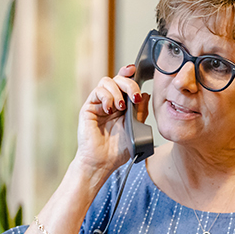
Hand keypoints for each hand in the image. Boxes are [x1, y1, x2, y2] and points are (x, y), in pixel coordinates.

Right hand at [74, 64, 150, 178]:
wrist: (102, 162)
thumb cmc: (118, 150)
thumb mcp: (136, 128)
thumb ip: (140, 111)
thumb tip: (146, 94)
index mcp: (122, 105)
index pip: (125, 83)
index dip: (130, 74)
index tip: (136, 71)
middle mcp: (110, 102)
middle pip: (118, 79)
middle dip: (129, 83)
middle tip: (134, 96)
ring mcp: (99, 104)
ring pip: (107, 82)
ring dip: (117, 91)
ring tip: (121, 107)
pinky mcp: (89, 108)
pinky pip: (97, 92)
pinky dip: (106, 96)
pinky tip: (110, 108)